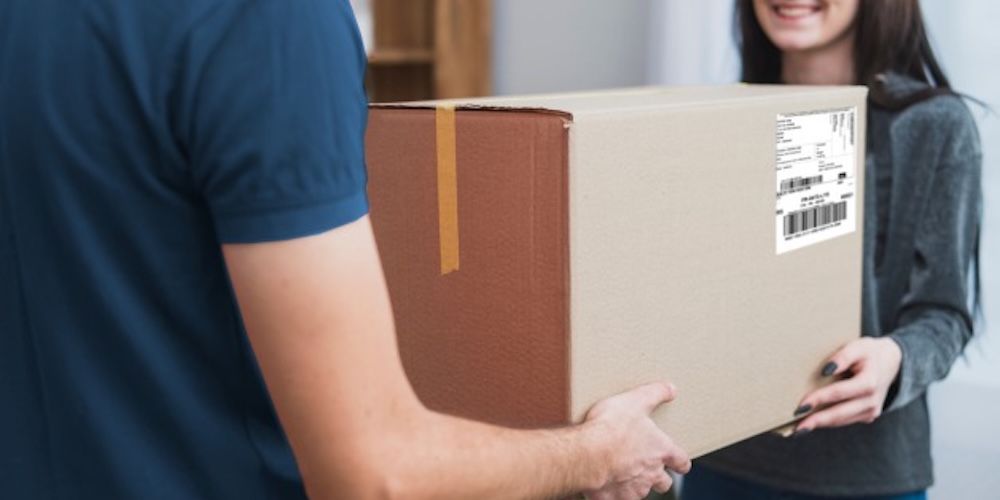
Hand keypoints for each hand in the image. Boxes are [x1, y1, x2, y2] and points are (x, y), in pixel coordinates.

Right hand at [582, 383, 690, 499]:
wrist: (589, 453)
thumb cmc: (612, 427)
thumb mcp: (636, 400)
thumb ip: (655, 393)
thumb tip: (670, 389)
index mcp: (660, 450)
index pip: (681, 461)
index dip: (681, 462)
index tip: (680, 463)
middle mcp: (650, 473)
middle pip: (664, 483)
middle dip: (660, 478)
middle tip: (649, 469)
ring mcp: (632, 489)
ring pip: (641, 493)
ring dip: (635, 485)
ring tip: (622, 474)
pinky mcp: (613, 498)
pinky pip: (616, 499)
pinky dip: (612, 493)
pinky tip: (603, 484)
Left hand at [793, 337, 901, 432]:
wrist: (890, 363)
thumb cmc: (868, 353)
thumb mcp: (858, 347)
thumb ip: (843, 357)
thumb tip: (825, 369)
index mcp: (869, 382)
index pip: (839, 393)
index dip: (819, 399)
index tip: (801, 406)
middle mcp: (872, 401)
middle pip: (840, 413)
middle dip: (817, 421)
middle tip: (797, 428)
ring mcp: (871, 411)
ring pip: (841, 420)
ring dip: (820, 424)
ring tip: (799, 429)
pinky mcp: (868, 416)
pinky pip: (845, 420)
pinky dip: (829, 422)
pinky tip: (812, 423)